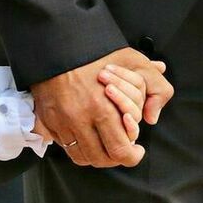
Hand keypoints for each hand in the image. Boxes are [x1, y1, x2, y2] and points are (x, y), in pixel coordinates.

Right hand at [31, 47, 168, 167]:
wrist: (57, 44)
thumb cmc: (96, 53)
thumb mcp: (134, 61)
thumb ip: (156, 87)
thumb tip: (153, 116)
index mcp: (102, 109)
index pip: (120, 150)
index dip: (132, 156)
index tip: (136, 151)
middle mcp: (80, 120)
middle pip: (100, 159)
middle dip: (115, 158)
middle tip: (121, 149)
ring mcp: (61, 122)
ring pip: (80, 157)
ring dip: (95, 155)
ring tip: (103, 145)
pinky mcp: (47, 121)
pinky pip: (63, 146)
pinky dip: (76, 146)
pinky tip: (84, 136)